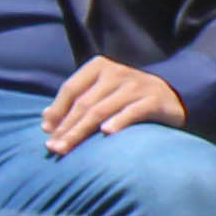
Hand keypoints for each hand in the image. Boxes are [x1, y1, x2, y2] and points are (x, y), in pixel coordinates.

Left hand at [43, 59, 188, 149]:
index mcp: (100, 67)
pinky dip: (119, 122)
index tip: (47, 132)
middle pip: (85, 103)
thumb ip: (76, 102)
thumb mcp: (101, 94)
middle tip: (53, 148)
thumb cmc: (126, 98)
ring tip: (68, 148)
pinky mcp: (154, 99)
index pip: (71, 88)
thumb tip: (45, 120)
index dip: (57, 111)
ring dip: (82, 131)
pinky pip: (133, 111)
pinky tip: (106, 133)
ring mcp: (137, 85)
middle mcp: (117, 72)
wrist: (170, 96)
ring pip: (102, 110)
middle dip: (66, 127)